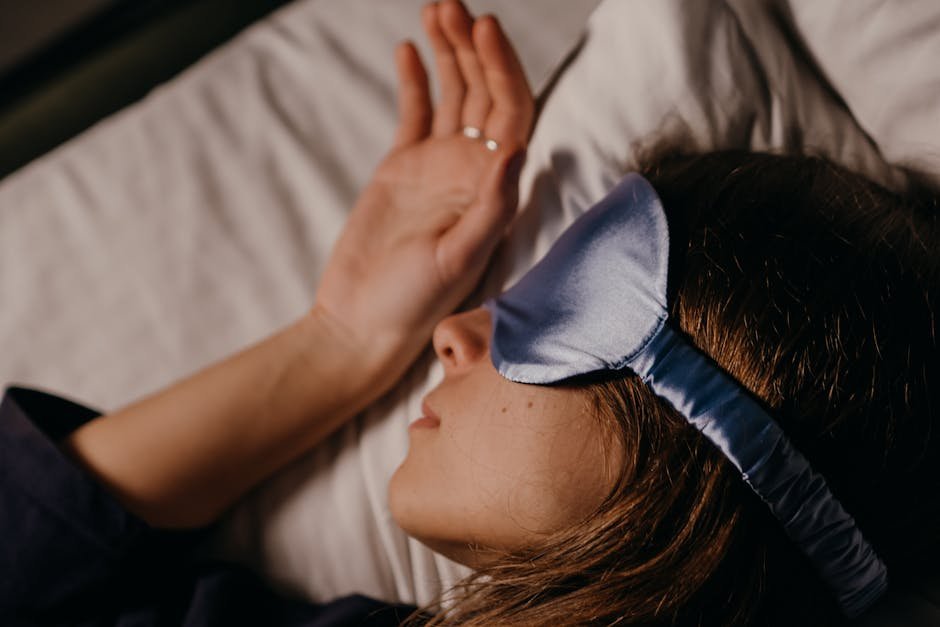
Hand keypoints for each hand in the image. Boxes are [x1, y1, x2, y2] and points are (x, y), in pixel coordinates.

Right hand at [315, 0, 534, 383]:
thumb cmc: (414, 304)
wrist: (362, 321)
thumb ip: (491, 206)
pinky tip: (408, 49)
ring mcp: (437, 166)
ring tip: (435, 10)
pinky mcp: (402, 168)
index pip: (512, 114)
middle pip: (484, 93)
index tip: (484, 28)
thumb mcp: (457, 257)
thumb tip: (520, 147)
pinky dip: (414, 80)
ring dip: (447, 52)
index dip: (503, 68)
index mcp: (493, 188)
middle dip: (472, 47)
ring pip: (451, 95)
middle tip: (453, 7)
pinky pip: (414, 112)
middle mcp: (472, 171)